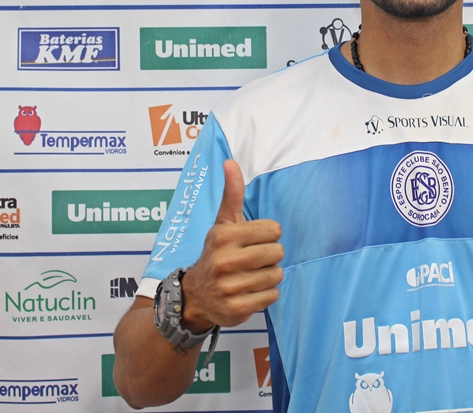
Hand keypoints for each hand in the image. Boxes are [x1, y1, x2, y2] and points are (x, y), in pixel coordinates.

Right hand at [180, 159, 283, 329]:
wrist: (195, 296)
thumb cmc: (216, 253)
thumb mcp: (222, 223)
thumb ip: (231, 193)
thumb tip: (230, 162)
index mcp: (224, 236)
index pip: (274, 230)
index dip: (268, 235)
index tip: (254, 240)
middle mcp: (225, 261)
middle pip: (277, 253)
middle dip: (270, 256)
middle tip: (254, 259)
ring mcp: (229, 287)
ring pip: (276, 276)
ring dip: (268, 276)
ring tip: (251, 275)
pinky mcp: (236, 309)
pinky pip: (271, 296)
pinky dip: (265, 294)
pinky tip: (250, 291)